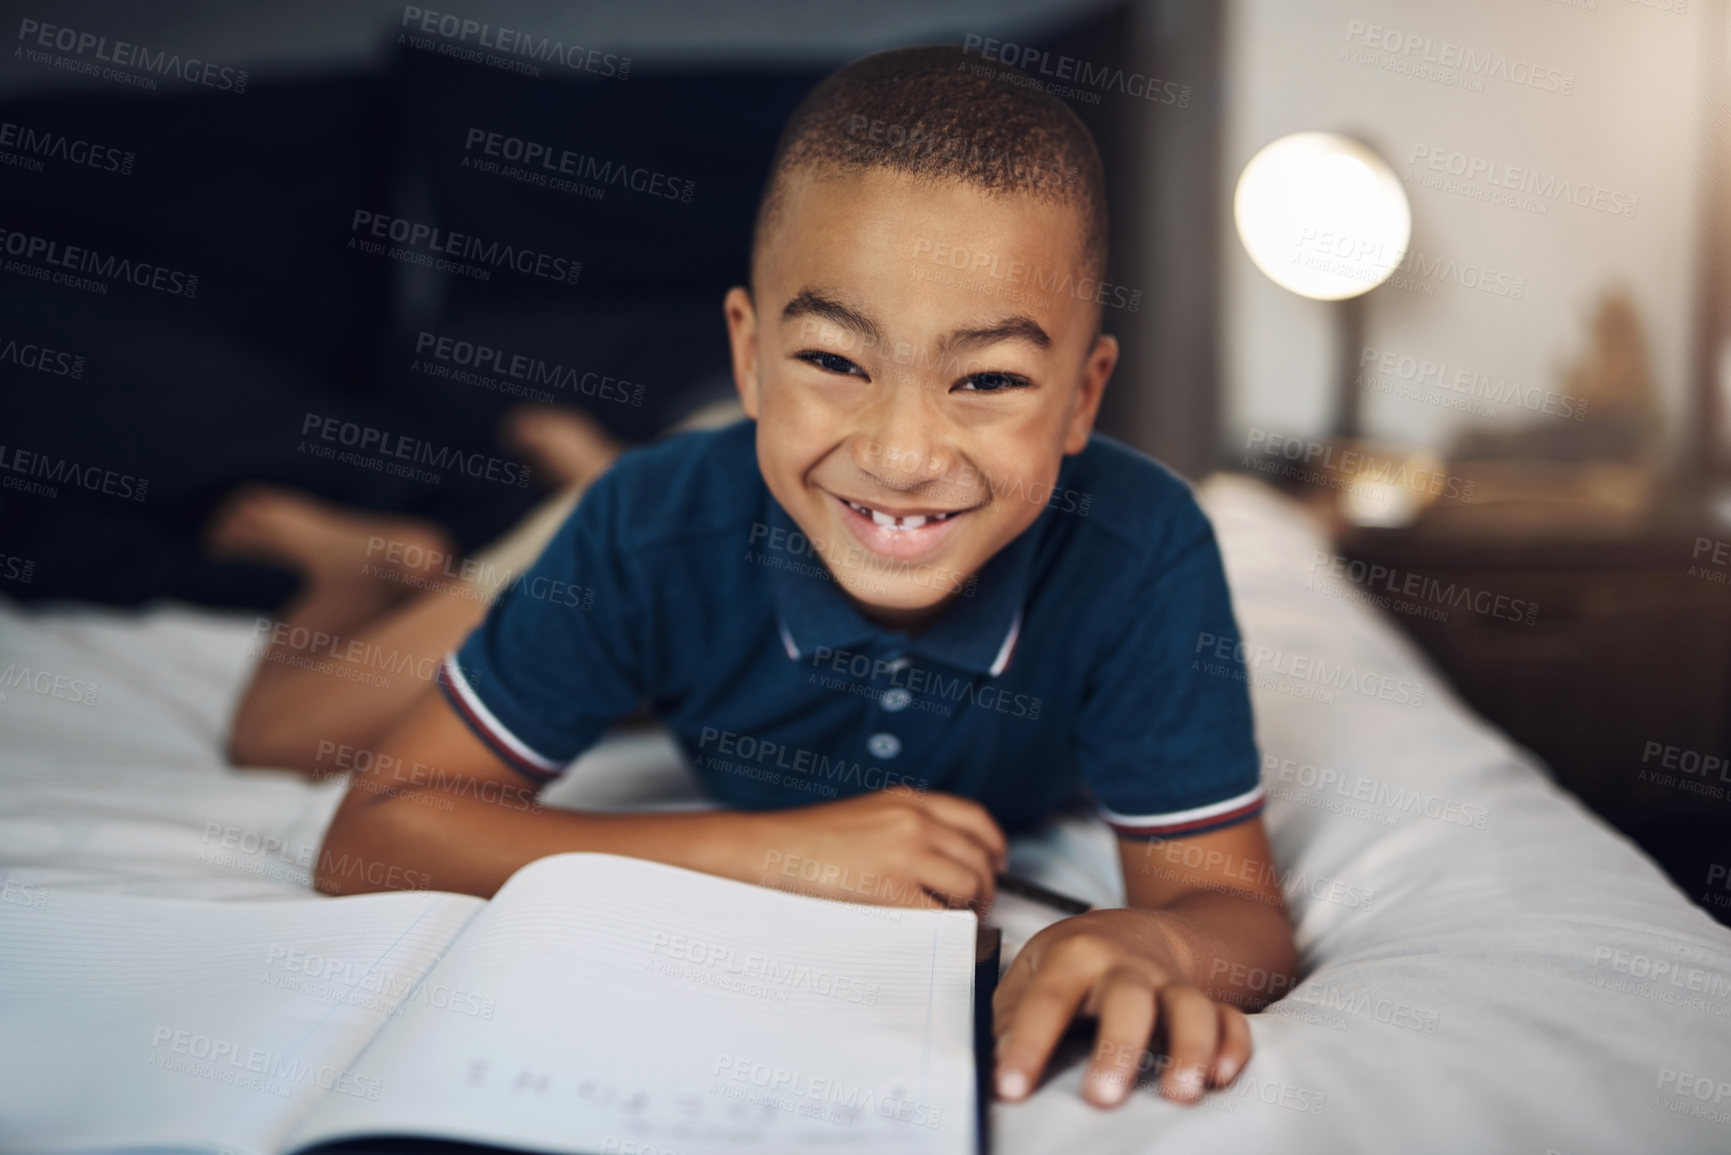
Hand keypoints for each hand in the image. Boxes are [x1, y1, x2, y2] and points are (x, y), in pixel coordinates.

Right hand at [741, 788, 1006, 909]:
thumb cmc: (806, 842)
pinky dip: (946, 927)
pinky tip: (934, 934)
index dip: (995, 846)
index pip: (976, 818)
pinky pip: (941, 913)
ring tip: (956, 922)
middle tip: (978, 904)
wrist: (767, 851)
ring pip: (970, 884)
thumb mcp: (865, 816)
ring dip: (971, 908)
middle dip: (987, 885)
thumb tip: (938, 856)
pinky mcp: (891, 887)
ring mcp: (905, 852)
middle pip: (980, 855)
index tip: (997, 864)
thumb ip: (903, 826)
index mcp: (907, 801)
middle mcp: (913, 820)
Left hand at [993, 908, 1251, 1107]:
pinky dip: (1232, 1045)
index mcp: (1074, 955)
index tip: (1011, 1087)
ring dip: (1189, 1047)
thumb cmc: (1076, 959)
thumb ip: (1012, 1014)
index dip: (1027, 1044)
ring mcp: (1170, 982)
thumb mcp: (1034, 970)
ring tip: (1180, 1093)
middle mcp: (1126, 966)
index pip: (1047, 1002)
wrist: (1139, 928)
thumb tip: (995, 1060)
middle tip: (1102, 1097)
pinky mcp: (1207, 999)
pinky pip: (1230, 1018)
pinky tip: (1221, 1077)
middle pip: (1127, 999)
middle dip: (1117, 1047)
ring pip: (1189, 1006)